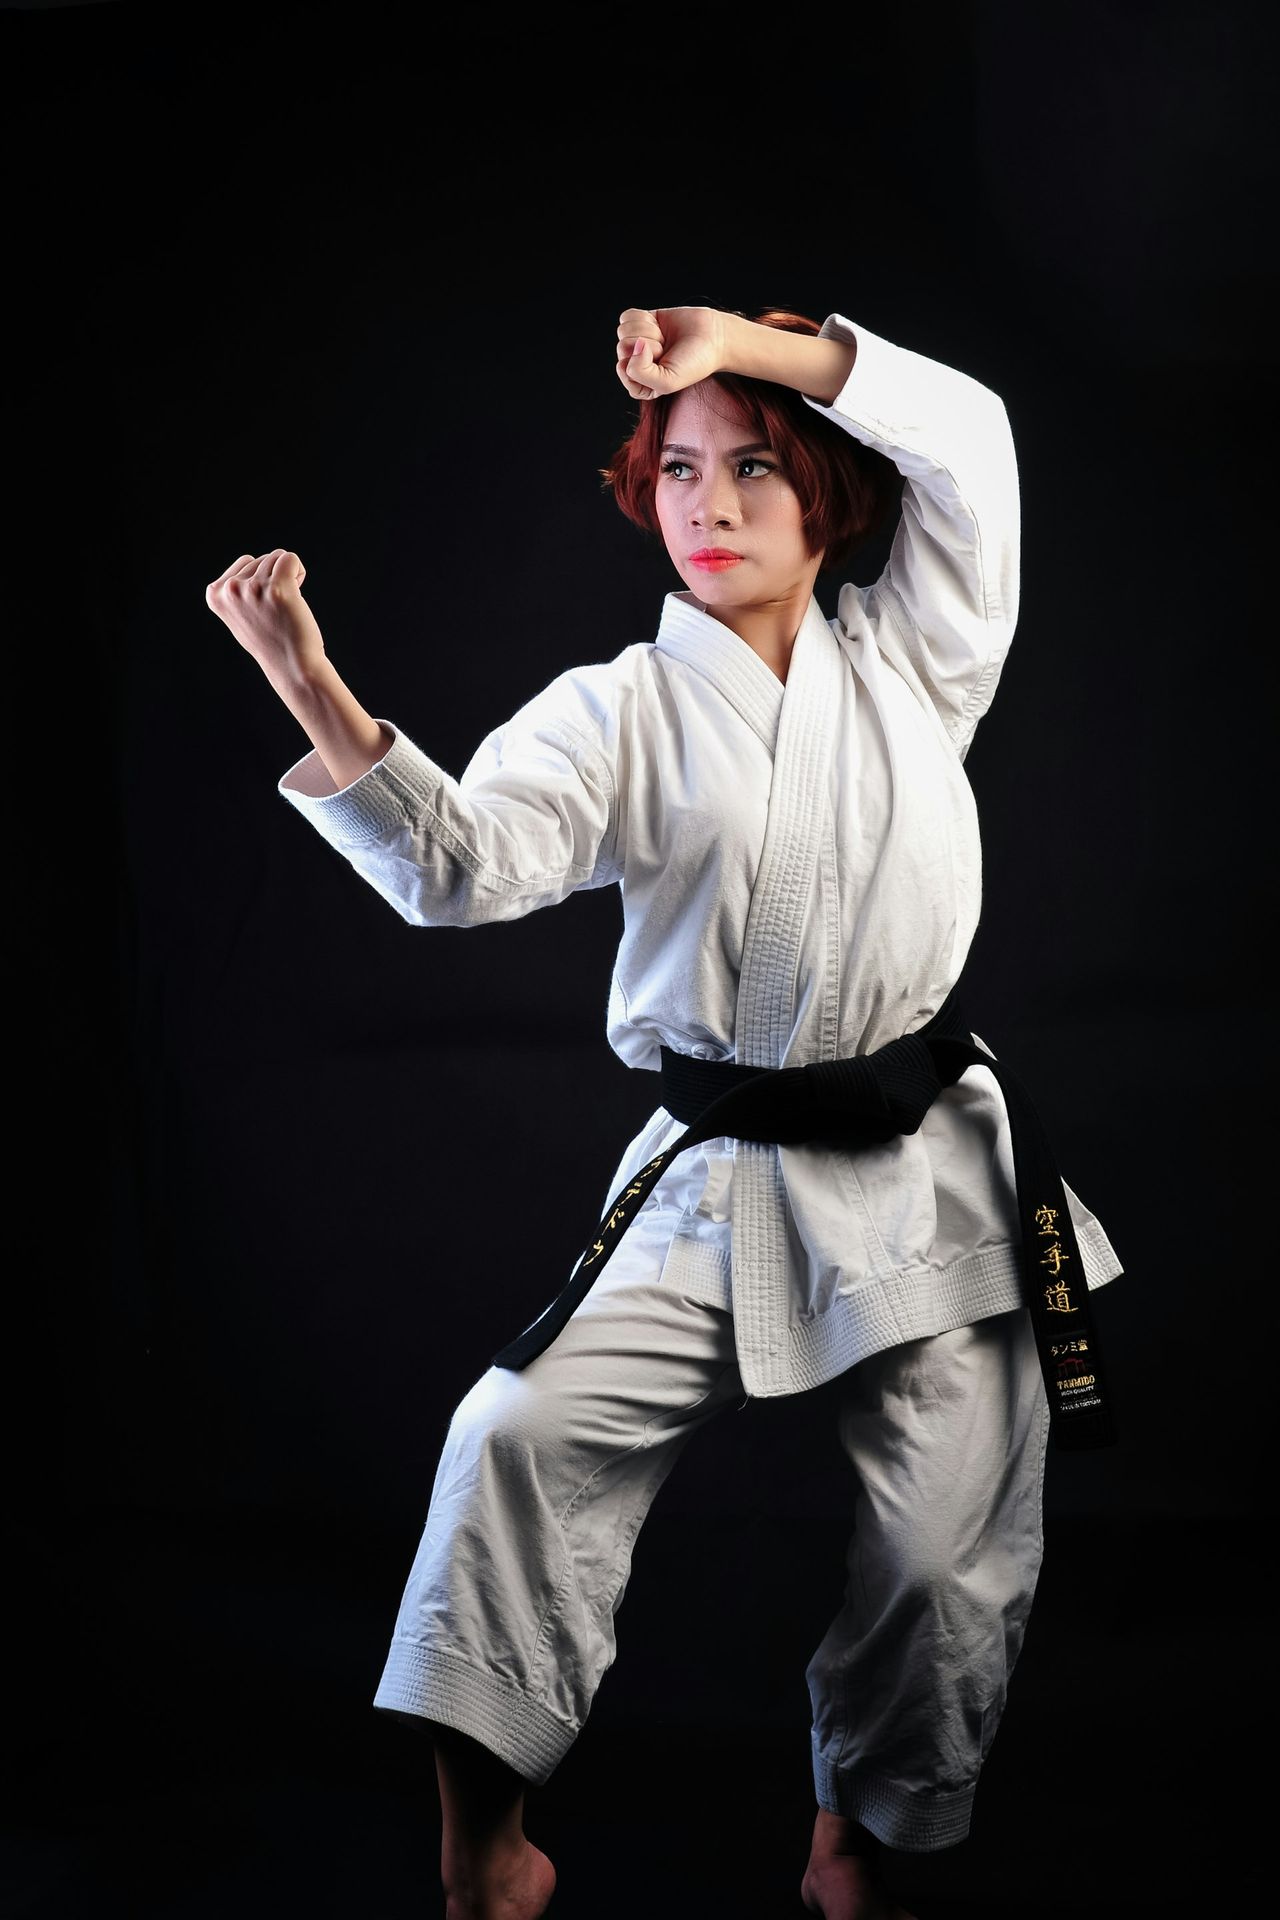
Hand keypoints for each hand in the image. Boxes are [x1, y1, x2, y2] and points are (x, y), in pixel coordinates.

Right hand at [205, 549, 326, 682]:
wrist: (292, 666)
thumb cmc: (270, 640)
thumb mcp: (239, 614)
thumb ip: (235, 591)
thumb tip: (243, 567)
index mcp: (216, 594)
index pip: (246, 561)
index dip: (260, 578)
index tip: (262, 604)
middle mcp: (231, 590)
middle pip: (262, 558)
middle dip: (274, 577)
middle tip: (276, 609)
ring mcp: (253, 588)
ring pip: (277, 557)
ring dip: (288, 577)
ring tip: (286, 605)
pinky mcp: (277, 589)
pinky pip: (291, 559)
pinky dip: (298, 571)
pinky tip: (297, 595)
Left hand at [615, 306, 726, 400]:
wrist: (713, 336)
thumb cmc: (694, 363)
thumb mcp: (668, 381)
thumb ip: (641, 374)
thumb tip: (633, 345)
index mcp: (641, 384)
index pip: (623, 371)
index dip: (641, 363)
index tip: (661, 362)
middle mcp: (637, 364)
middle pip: (622, 349)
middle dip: (647, 346)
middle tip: (666, 349)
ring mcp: (638, 342)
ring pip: (623, 332)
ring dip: (647, 332)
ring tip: (664, 339)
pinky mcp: (643, 322)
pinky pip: (627, 317)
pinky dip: (643, 319)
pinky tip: (658, 326)